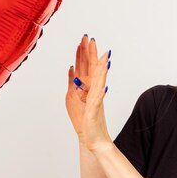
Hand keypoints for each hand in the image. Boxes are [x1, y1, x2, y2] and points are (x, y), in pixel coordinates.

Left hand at [65, 35, 112, 151]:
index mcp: (87, 88)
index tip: (83, 40)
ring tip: (104, 56)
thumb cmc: (85, 121)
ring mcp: (96, 100)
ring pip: (99, 81)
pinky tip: (103, 84)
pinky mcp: (95, 110)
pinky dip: (100, 91)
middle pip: (92, 70)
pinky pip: (98, 98)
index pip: (86, 67)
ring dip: (101, 69)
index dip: (84, 53)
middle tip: (91, 38)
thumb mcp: (72, 98)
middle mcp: (93, 91)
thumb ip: (73, 83)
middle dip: (91, 54)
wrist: (93, 139)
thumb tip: (72, 68)